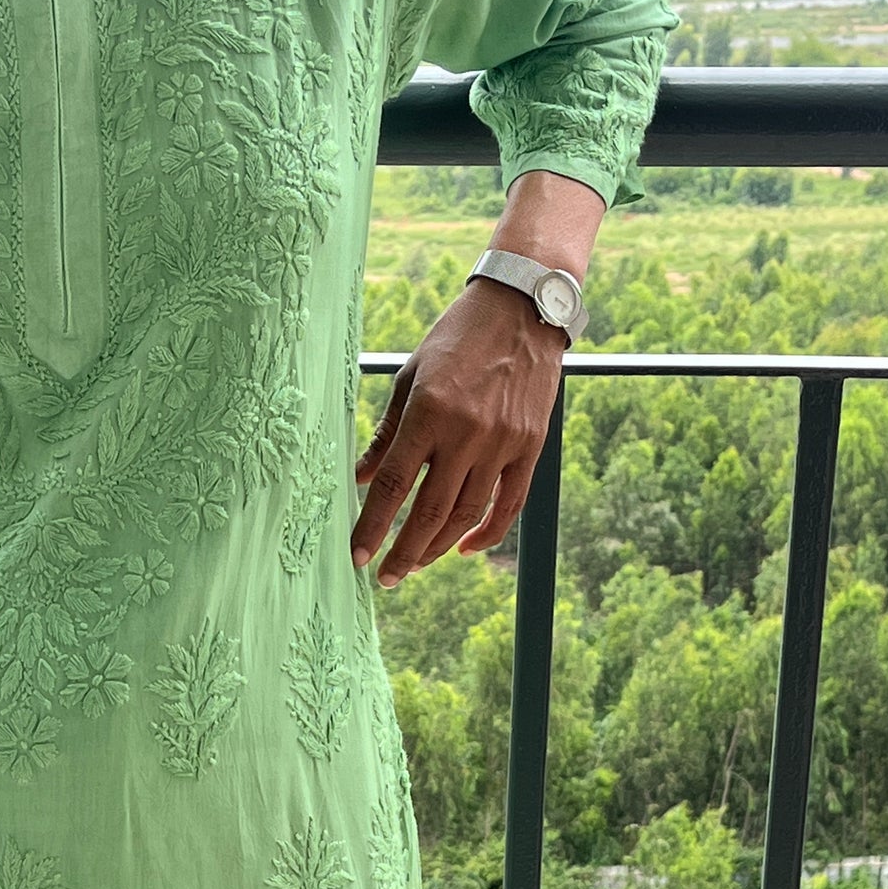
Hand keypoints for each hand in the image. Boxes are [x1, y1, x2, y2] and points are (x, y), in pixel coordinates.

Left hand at [351, 275, 563, 589]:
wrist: (521, 310)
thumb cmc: (457, 340)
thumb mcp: (410, 378)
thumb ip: (386, 434)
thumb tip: (358, 479)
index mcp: (428, 412)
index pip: (392, 485)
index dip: (372, 527)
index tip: (357, 556)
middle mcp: (466, 432)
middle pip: (429, 512)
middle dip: (403, 552)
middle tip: (384, 578)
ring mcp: (502, 443)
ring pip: (466, 515)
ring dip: (437, 548)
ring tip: (416, 563)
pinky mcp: (530, 448)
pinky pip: (508, 506)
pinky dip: (486, 534)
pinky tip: (464, 549)